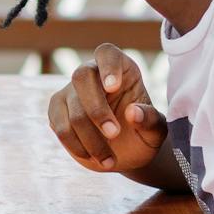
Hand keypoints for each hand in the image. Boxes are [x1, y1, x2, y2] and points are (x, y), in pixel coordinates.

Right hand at [48, 43, 166, 173]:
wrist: (125, 152)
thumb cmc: (143, 133)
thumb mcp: (156, 130)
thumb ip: (150, 120)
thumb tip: (132, 112)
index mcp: (120, 69)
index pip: (107, 53)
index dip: (108, 66)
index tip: (113, 87)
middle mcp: (92, 74)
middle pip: (81, 77)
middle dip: (96, 109)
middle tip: (114, 134)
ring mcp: (71, 91)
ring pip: (72, 108)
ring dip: (90, 138)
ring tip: (109, 159)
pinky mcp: (57, 110)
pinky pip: (60, 126)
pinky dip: (76, 145)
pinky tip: (93, 157)